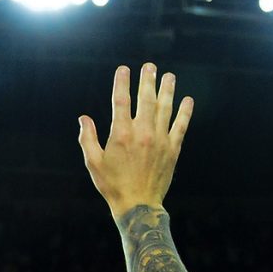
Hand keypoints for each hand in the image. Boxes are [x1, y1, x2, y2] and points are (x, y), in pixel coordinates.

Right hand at [78, 63, 192, 220]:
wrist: (138, 205)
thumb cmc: (112, 185)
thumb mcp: (93, 162)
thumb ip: (87, 138)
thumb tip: (83, 118)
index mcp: (121, 134)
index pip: (121, 101)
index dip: (122, 83)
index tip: (123, 69)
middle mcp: (142, 132)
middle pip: (146, 99)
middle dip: (147, 80)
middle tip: (150, 66)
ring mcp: (160, 139)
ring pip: (165, 108)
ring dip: (167, 90)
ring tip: (169, 76)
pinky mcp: (172, 149)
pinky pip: (181, 126)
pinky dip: (185, 112)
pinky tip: (188, 100)